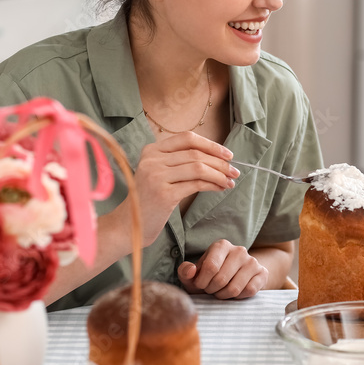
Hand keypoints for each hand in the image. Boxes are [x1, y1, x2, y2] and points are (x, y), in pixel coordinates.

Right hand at [119, 133, 237, 246]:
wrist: (128, 225)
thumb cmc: (150, 199)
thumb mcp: (160, 173)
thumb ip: (180, 161)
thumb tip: (218, 157)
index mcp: (151, 150)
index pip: (187, 139)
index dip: (211, 145)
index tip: (228, 155)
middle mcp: (152, 160)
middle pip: (196, 154)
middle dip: (220, 163)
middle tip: (235, 171)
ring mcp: (156, 176)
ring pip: (198, 168)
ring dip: (220, 174)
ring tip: (230, 181)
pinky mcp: (164, 194)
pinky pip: (196, 184)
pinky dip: (213, 185)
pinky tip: (220, 188)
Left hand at [177, 239, 268, 298]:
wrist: (238, 276)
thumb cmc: (212, 275)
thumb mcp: (196, 274)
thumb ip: (186, 272)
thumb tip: (190, 271)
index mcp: (221, 246)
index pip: (210, 267)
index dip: (202, 282)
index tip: (200, 285)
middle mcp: (239, 250)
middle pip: (221, 279)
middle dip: (212, 290)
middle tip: (211, 290)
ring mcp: (252, 261)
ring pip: (234, 288)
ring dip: (224, 295)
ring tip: (221, 292)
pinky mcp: (262, 273)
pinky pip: (248, 291)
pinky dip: (238, 297)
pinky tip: (235, 292)